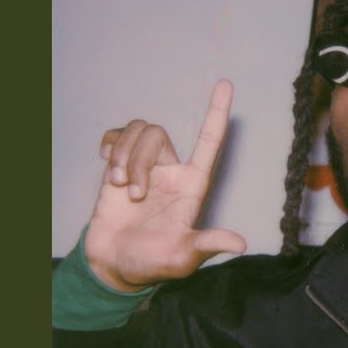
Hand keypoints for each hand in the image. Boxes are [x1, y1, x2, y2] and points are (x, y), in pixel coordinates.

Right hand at [83, 80, 245, 291]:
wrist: (113, 264)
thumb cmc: (152, 264)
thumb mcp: (182, 258)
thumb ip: (207, 246)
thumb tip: (240, 245)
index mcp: (192, 184)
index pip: (209, 141)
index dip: (218, 112)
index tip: (225, 83)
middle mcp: (171, 169)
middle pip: (157, 134)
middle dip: (138, 161)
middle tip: (134, 195)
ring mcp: (145, 166)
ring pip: (136, 132)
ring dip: (122, 158)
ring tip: (119, 188)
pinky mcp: (119, 166)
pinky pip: (115, 136)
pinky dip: (109, 148)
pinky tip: (108, 167)